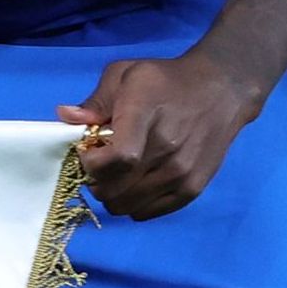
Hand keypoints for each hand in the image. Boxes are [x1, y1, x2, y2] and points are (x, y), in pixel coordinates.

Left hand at [58, 54, 264, 220]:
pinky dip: (132, 202)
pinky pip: (146, 213)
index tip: (87, 152)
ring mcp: (182, 174)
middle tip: (99, 162)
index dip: (91, 164)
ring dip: (112, 193)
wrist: (222, 91)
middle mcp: (168, 150)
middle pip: (115, 190)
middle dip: (96, 180)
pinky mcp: (192, 190)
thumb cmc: (166, 80)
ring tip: (117, 172)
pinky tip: (135, 181)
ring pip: (126, 207)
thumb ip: (96, 101)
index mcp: (147, 116)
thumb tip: (65, 118)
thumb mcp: (127, 74)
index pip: (117, 159)